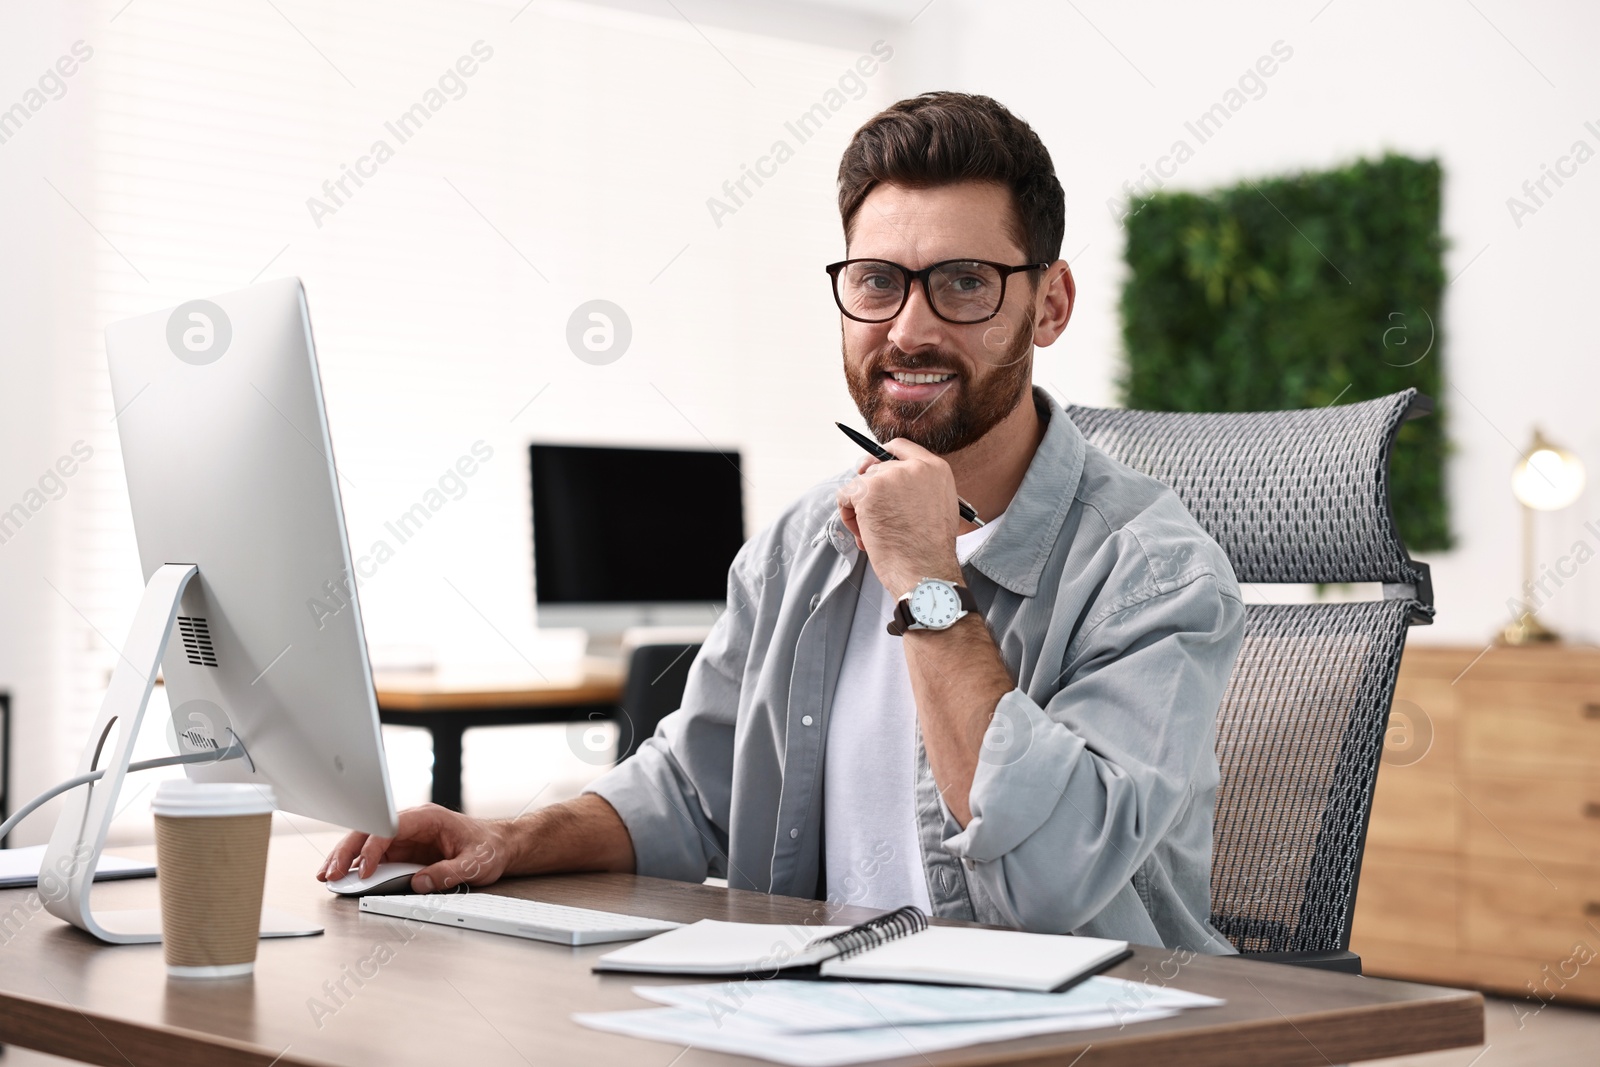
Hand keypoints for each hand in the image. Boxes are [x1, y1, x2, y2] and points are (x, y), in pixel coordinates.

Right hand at [317, 803, 509, 893]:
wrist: (500, 845)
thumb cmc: (489, 848)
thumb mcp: (475, 863)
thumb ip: (448, 873)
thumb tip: (419, 884)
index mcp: (427, 818)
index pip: (390, 828)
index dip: (373, 848)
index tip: (364, 871)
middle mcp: (411, 825)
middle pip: (370, 832)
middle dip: (347, 851)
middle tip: (331, 873)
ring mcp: (406, 837)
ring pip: (367, 843)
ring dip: (346, 858)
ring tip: (327, 876)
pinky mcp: (404, 851)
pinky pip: (376, 856)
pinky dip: (358, 866)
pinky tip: (344, 877)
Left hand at [836, 438, 961, 595]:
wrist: (925, 570)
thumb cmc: (930, 549)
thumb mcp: (938, 505)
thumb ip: (919, 487)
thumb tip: (887, 480)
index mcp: (935, 468)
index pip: (900, 447)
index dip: (882, 457)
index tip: (870, 469)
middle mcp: (913, 467)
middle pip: (875, 469)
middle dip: (871, 494)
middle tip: (878, 521)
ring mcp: (889, 476)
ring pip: (859, 484)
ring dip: (860, 509)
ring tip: (874, 533)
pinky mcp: (868, 490)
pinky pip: (844, 496)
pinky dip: (847, 516)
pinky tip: (864, 535)